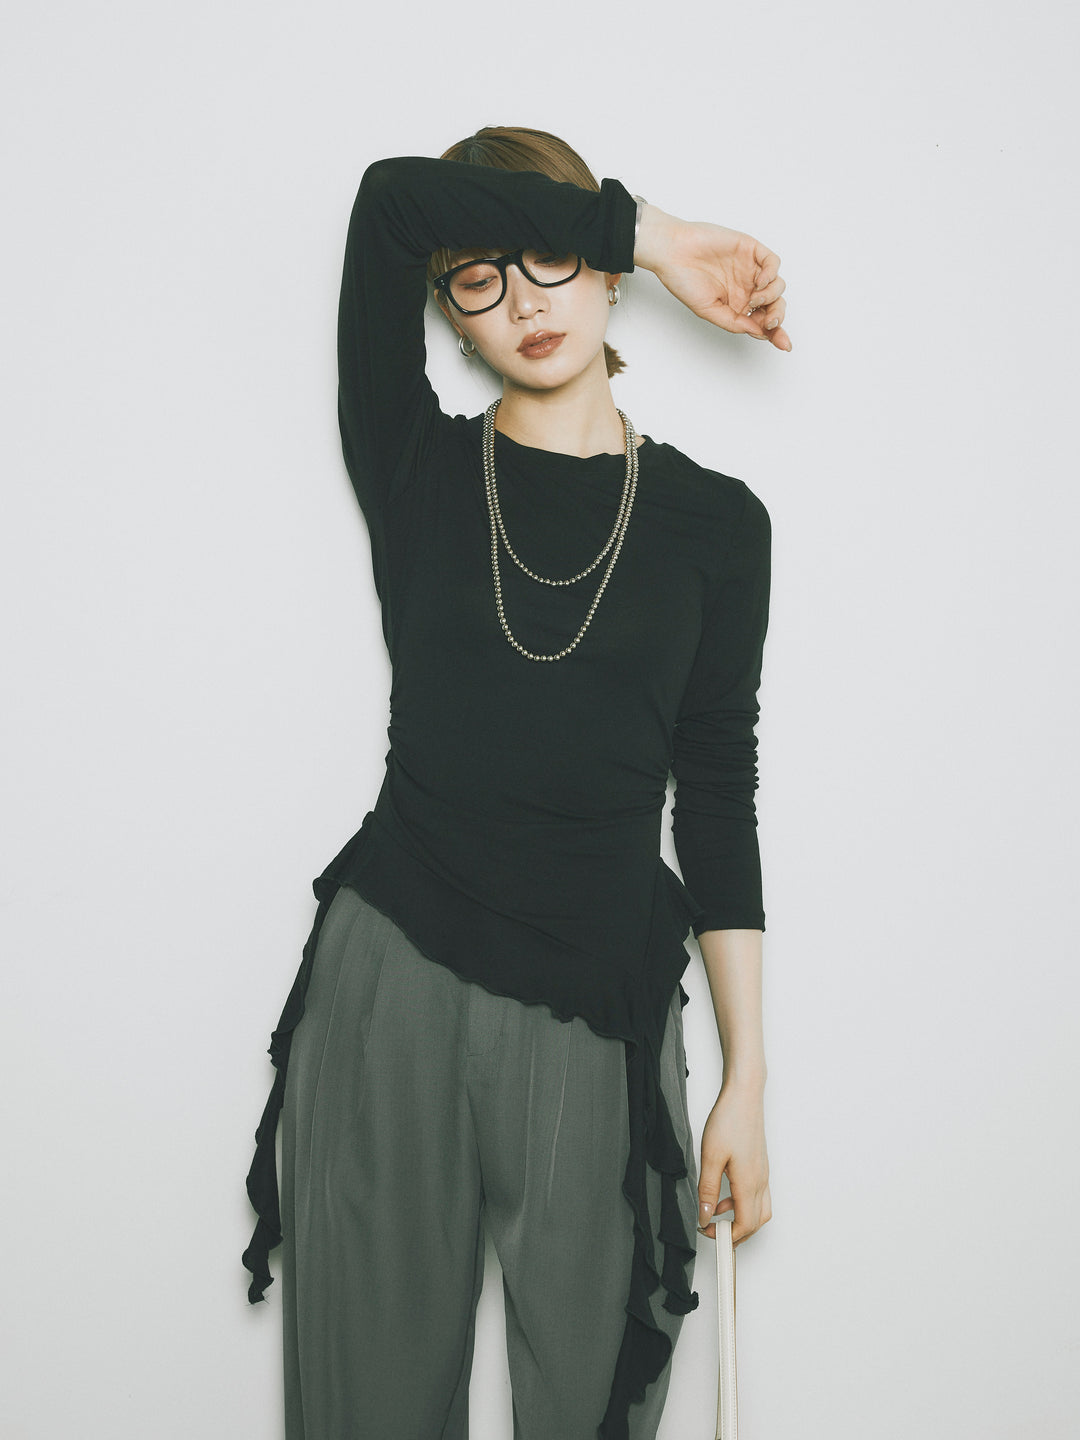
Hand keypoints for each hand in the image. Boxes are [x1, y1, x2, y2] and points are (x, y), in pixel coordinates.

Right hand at [636, 207, 790, 350]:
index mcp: (738, 305)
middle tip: (770, 322)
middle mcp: (747, 288)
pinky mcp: (751, 250)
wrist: (672, 252)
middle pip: (776, 305)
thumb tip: (760, 333)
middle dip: (777, 316)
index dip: (776, 333)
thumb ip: (734, 323)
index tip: (784, 345)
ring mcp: (751, 269)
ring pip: (778, 285)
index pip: (764, 321)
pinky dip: (772, 273)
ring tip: (754, 300)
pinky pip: (773, 262)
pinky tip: (760, 282)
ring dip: (772, 297)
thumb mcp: (708, 310)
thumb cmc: (684, 280)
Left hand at [697, 1080, 771, 1246]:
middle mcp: (761, 1182)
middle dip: (735, 1234)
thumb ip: (708, 1190)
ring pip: (759, 1211)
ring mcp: (763, 1174)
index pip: (745, 1226)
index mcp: (749, 1183)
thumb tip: (706, 1217)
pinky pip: (757, 1196)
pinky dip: (743, 1204)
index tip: (708, 1233)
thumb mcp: (710, 1157)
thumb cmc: (729, 1120)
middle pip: (755, 1224)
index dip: (727, 1237)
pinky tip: (724, 1194)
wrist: (745, 1096)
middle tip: (712, 1230)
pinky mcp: (760, 1166)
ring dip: (740, 1219)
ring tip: (715, 1212)